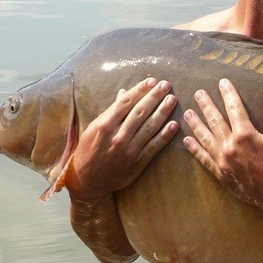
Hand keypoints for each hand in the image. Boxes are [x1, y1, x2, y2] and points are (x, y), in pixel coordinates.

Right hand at [67, 77, 178, 204]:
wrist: (88, 181)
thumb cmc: (89, 151)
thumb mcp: (94, 128)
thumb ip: (111, 111)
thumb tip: (124, 93)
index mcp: (104, 125)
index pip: (126, 102)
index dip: (140, 90)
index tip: (152, 81)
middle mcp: (117, 136)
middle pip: (140, 112)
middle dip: (155, 97)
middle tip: (167, 85)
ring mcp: (128, 150)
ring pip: (149, 127)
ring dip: (163, 112)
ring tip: (172, 99)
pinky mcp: (137, 163)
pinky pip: (154, 146)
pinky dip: (165, 135)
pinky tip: (174, 125)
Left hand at [182, 78, 262, 210]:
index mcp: (245, 134)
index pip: (234, 107)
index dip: (228, 93)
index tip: (222, 82)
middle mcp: (230, 145)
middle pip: (215, 120)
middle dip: (206, 105)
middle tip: (198, 93)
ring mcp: (223, 160)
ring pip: (205, 138)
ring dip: (196, 124)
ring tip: (188, 113)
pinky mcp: (220, 173)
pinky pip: (204, 159)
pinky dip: (195, 149)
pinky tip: (187, 141)